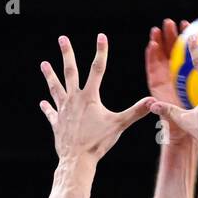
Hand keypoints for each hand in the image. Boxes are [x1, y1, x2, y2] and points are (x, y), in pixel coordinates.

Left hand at [40, 33, 152, 161]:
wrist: (77, 160)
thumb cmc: (98, 142)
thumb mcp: (119, 125)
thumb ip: (136, 112)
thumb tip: (154, 102)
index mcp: (89, 97)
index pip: (97, 69)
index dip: (101, 52)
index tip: (101, 36)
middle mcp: (74, 100)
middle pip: (70, 72)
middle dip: (67, 54)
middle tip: (62, 38)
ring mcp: (63, 111)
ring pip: (56, 88)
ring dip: (50, 76)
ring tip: (44, 64)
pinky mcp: (57, 123)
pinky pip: (51, 113)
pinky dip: (48, 108)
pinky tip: (43, 102)